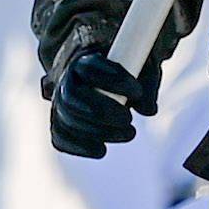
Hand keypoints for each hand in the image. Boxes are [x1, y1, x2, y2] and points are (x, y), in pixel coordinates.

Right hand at [46, 44, 154, 160]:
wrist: (107, 79)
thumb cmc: (128, 69)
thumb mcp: (143, 68)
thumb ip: (148, 83)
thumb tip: (149, 110)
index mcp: (83, 58)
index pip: (90, 67)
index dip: (113, 80)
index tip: (137, 91)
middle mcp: (65, 80)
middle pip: (72, 96)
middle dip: (101, 111)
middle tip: (129, 119)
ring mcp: (59, 104)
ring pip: (66, 119)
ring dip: (98, 131)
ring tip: (129, 133)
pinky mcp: (60, 125)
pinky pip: (60, 139)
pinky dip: (80, 147)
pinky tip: (101, 150)